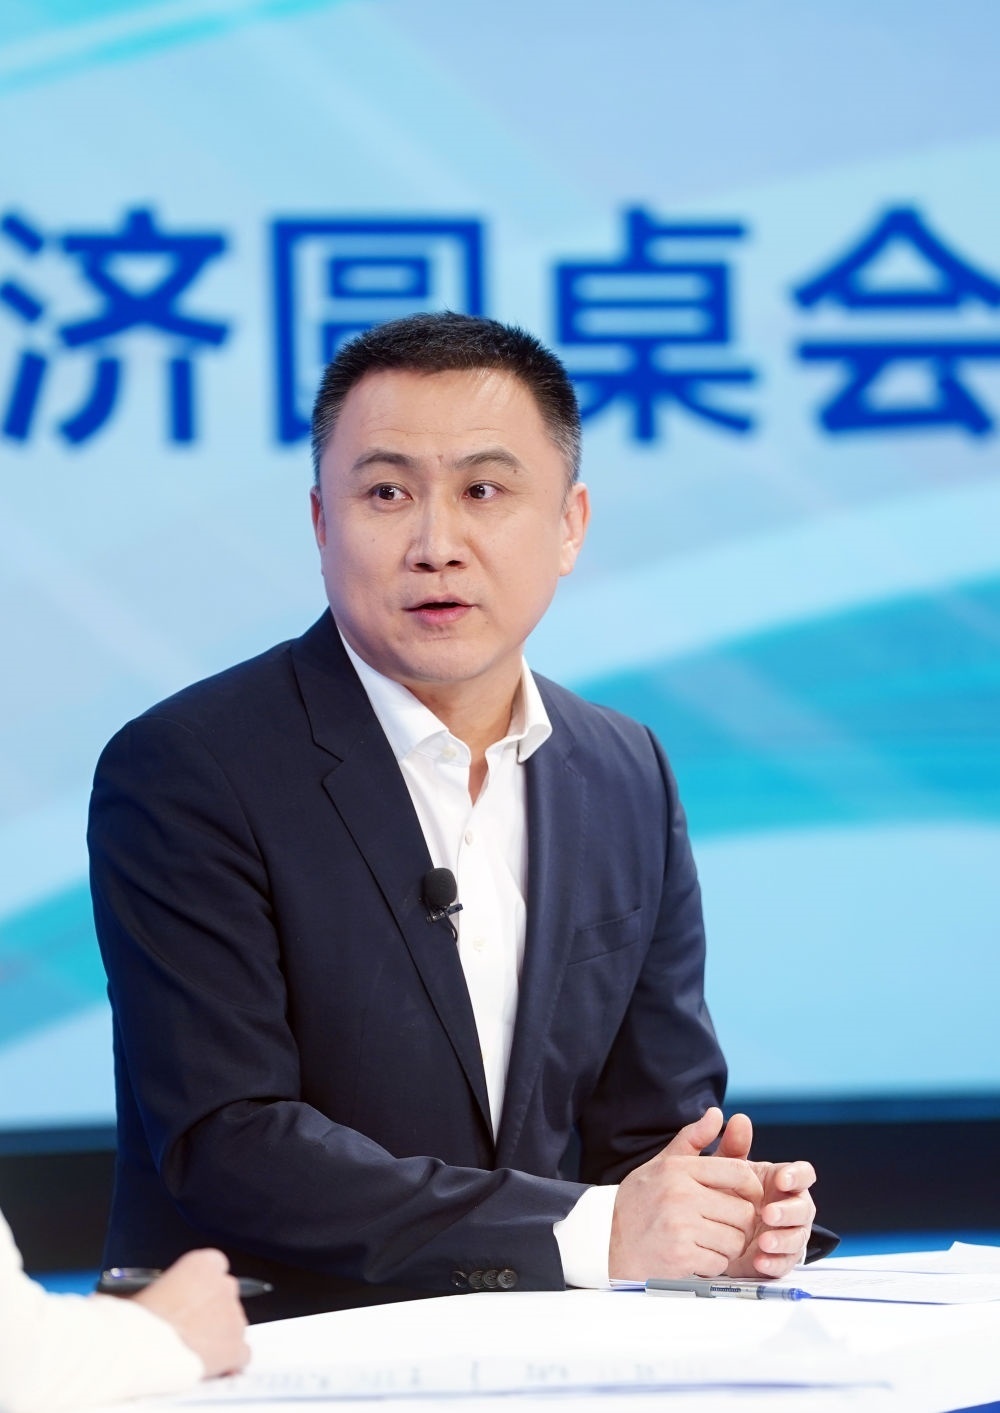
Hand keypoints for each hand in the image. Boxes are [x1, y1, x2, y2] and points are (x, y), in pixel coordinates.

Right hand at [133, 1248, 249, 1377]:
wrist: (140, 1349)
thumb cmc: (137, 1319)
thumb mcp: (143, 1291)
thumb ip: (163, 1290)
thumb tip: (157, 1300)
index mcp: (203, 1264)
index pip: (215, 1266)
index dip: (203, 1287)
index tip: (192, 1300)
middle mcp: (225, 1285)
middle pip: (226, 1296)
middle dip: (212, 1312)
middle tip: (190, 1329)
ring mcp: (234, 1317)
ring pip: (234, 1326)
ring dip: (220, 1337)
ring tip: (193, 1352)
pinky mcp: (236, 1347)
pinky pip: (241, 1354)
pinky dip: (230, 1362)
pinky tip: (212, 1368)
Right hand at [609, 1107, 763, 1280]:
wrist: (606, 1239)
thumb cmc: (639, 1201)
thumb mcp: (663, 1164)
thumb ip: (692, 1138)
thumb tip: (716, 1113)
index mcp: (679, 1169)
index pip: (739, 1172)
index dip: (752, 1188)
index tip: (747, 1199)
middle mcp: (681, 1195)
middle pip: (743, 1212)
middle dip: (740, 1224)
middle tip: (724, 1226)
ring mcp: (680, 1226)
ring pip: (735, 1241)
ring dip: (726, 1246)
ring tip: (706, 1240)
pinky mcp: (680, 1256)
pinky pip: (719, 1263)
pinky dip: (711, 1264)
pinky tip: (695, 1256)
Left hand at [716, 1114, 816, 1278]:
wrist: (706, 1227)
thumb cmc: (722, 1192)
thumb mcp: (723, 1168)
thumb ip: (732, 1145)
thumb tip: (739, 1119)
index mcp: (782, 1181)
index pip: (803, 1174)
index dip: (797, 1176)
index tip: (781, 1179)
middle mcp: (790, 1206)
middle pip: (804, 1207)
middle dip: (789, 1211)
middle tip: (768, 1213)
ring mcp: (787, 1234)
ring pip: (798, 1238)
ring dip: (783, 1239)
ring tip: (763, 1241)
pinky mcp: (778, 1258)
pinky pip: (784, 1264)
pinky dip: (775, 1263)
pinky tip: (760, 1261)